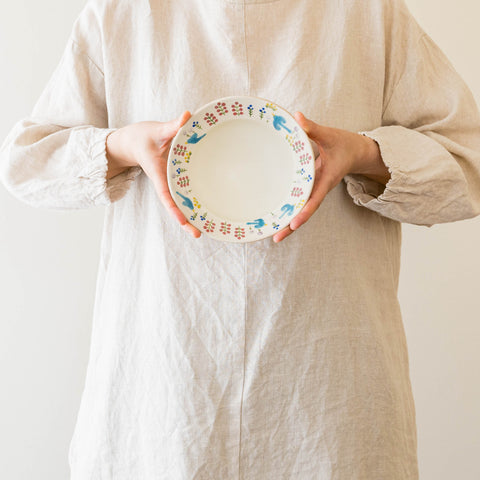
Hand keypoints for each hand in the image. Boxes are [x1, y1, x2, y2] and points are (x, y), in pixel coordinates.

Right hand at [106, 111, 200, 238]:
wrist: (133, 142)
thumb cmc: (143, 137)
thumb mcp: (157, 130)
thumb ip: (172, 125)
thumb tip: (187, 116)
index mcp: (159, 175)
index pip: (166, 195)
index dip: (174, 209)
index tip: (183, 221)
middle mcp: (165, 183)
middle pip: (175, 206)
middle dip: (185, 221)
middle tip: (199, 234)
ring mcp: (170, 183)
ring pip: (181, 204)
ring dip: (191, 216)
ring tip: (206, 230)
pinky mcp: (175, 181)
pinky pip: (184, 194)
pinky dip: (194, 204)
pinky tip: (207, 211)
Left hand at [272, 111, 389, 242]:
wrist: (357, 152)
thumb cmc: (345, 144)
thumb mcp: (330, 135)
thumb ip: (313, 128)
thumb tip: (297, 117)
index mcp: (326, 180)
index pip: (315, 200)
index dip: (304, 212)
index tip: (293, 224)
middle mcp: (319, 189)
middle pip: (304, 212)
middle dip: (291, 226)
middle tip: (275, 239)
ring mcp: (315, 191)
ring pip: (301, 210)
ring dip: (288, 223)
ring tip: (271, 236)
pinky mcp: (311, 189)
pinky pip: (300, 203)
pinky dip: (289, 211)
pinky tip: (276, 217)